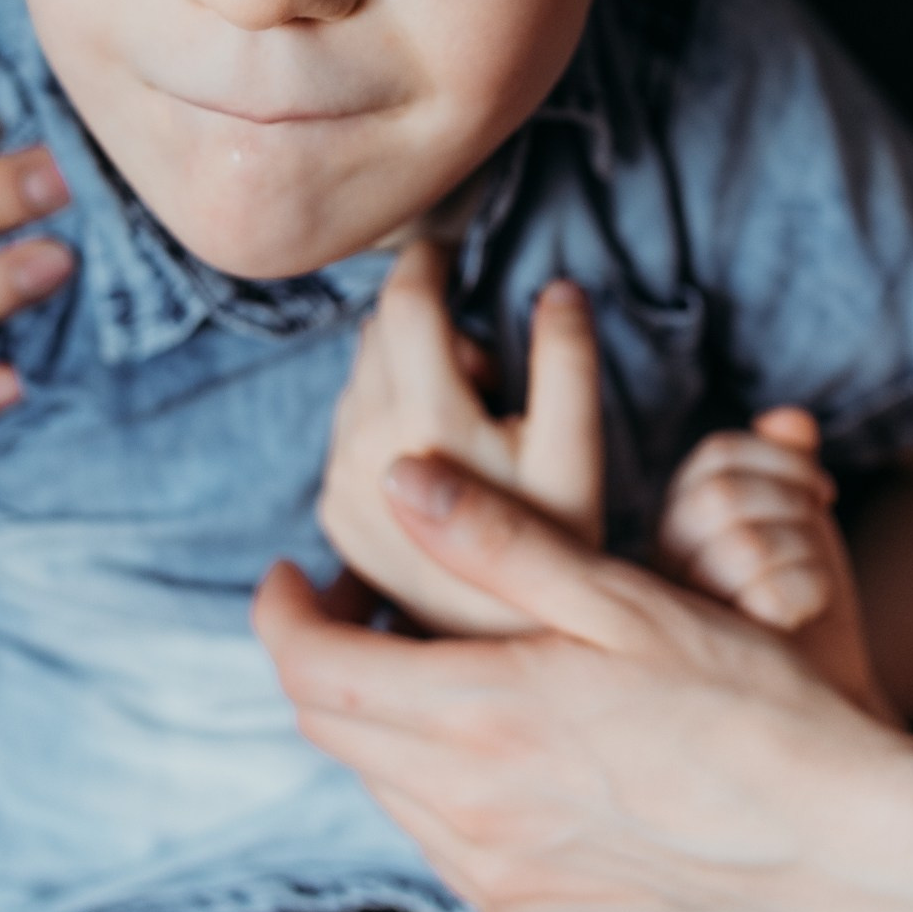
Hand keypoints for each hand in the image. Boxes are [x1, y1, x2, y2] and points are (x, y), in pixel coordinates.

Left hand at [262, 448, 912, 911]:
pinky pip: (444, 848)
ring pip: (385, 790)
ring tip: (437, 661)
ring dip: (382, 721)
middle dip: (322, 656)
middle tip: (362, 598)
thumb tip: (397, 480)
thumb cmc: (757, 707)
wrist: (851, 850)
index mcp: (481, 716)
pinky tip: (502, 743)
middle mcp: (469, 813)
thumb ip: (499, 543)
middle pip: (333, 730)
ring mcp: (500, 882)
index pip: (313, 668)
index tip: (295, 571)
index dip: (282, 612)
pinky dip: (438, 785)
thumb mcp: (627, 600)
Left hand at [320, 241, 602, 633]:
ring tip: (467, 432)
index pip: (403, 303)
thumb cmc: (557, 552)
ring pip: (357, 383)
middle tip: (488, 377)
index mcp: (425, 423)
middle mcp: (362, 451)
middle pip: (375, 337)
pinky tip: (437, 470)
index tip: (446, 252)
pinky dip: (383, 423)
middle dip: (425, 329)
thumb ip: (567, 362)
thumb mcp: (579, 453)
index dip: (425, 261)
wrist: (509, 659)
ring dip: (402, 376)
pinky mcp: (333, 520)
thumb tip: (558, 289)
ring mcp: (339, 489)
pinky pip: (346, 435)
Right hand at [657, 409, 889, 716]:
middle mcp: (659, 577)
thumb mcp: (801, 530)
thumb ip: (790, 469)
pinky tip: (806, 617)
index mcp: (673, 533)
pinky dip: (808, 590)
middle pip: (723, 496)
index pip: (715, 458)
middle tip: (820, 525)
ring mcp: (678, 625)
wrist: (835, 715)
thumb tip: (792, 418)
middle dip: (793, 501)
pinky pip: (766, 592)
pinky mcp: (712, 666)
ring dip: (804, 550)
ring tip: (810, 582)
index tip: (820, 491)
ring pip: (744, 544)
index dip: (778, 458)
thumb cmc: (811, 622)